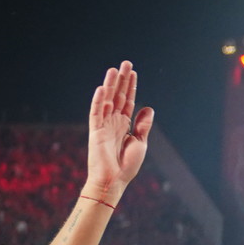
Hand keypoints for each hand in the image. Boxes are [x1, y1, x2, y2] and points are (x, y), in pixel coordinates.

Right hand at [86, 61, 152, 196]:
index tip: (132, 72)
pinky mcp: (96, 133)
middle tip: (125, 63)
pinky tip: (102, 88)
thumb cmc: (126, 166)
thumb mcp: (140, 143)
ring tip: (113, 69)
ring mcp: (103, 127)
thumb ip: (142, 125)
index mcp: (123, 126)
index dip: (130, 86)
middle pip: (117, 97)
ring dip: (110, 85)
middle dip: (121, 80)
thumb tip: (147, 107)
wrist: (113, 181)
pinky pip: (96, 114)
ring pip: (106, 101)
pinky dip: (98, 101)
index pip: (127, 101)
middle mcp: (112, 123)